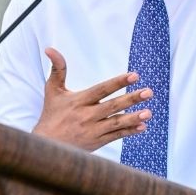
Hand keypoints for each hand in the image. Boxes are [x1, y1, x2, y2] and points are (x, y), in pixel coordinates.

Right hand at [32, 47, 152, 150]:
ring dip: (133, 118)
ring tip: (149, 113)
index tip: (134, 76)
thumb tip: (50, 49)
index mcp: (79, 101)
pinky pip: (115, 136)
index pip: (102, 89)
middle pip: (112, 106)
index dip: (118, 82)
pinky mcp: (96, 142)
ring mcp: (92, 130)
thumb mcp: (52, 90)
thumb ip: (58, 69)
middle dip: (131, 99)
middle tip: (149, 92)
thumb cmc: (51, 114)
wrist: (46, 145)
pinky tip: (142, 127)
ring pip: (116, 123)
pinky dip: (128, 132)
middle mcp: (87, 115)